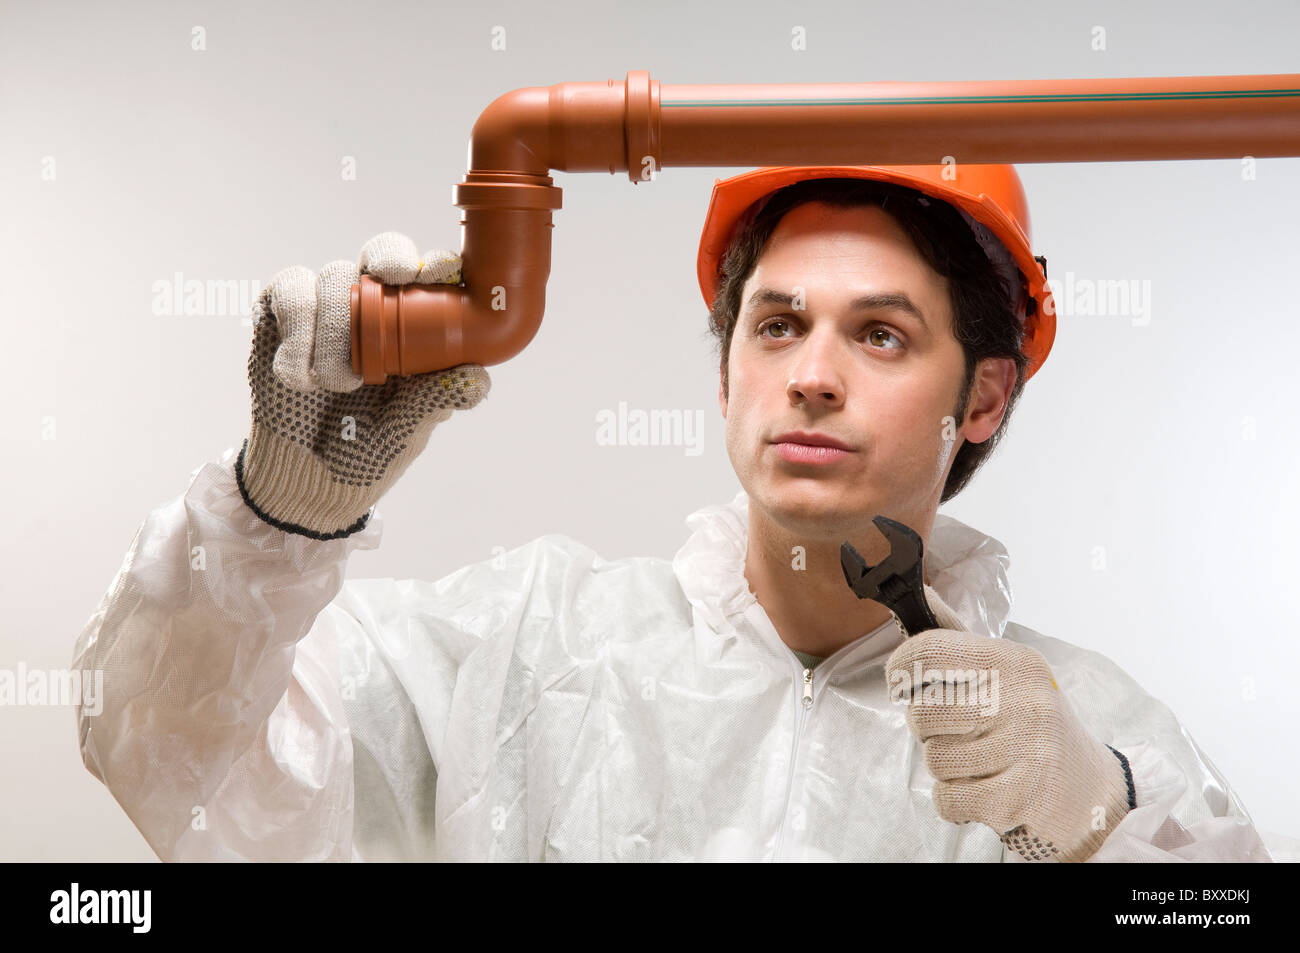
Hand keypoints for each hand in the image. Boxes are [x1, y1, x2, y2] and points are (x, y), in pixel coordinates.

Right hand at [236, 232, 490, 538]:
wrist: (305, 483)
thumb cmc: (365, 453)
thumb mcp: (408, 430)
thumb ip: (436, 399)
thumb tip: (479, 379)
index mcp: (414, 329)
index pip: (430, 276)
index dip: (434, 263)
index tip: (435, 273)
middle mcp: (372, 308)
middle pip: (382, 252)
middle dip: (389, 256)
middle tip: (392, 277)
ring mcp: (325, 308)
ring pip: (334, 276)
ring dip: (336, 329)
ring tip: (336, 383)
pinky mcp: (279, 316)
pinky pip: (290, 293)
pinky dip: (298, 333)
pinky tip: (299, 376)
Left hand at [884, 586, 1134, 860]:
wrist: (1090, 789)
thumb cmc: (1032, 723)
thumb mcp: (1005, 672)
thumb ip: (956, 638)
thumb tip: (918, 592)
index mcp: (1013, 662)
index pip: (930, 651)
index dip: (900, 669)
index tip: (898, 685)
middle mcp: (1021, 701)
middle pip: (923, 713)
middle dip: (926, 729)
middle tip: (954, 732)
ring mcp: (1022, 751)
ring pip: (934, 759)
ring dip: (944, 766)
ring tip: (975, 761)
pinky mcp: (1017, 798)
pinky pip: (948, 798)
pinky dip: (953, 800)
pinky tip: (980, 789)